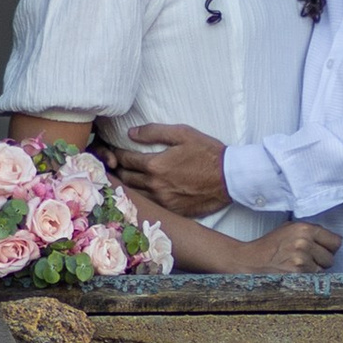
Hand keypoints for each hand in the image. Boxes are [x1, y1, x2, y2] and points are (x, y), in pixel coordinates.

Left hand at [114, 122, 232, 219]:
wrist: (230, 177)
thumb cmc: (208, 152)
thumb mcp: (183, 133)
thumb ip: (154, 131)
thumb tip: (130, 133)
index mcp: (155, 165)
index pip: (124, 159)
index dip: (115, 153)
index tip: (112, 150)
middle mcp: (155, 186)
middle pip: (125, 179)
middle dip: (117, 169)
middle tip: (113, 164)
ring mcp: (163, 201)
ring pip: (134, 195)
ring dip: (127, 185)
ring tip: (123, 177)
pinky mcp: (172, 211)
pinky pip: (149, 205)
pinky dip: (142, 198)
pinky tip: (141, 191)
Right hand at [258, 222, 342, 274]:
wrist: (252, 260)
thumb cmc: (270, 245)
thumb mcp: (289, 228)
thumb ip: (309, 231)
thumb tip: (327, 237)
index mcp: (305, 229)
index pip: (336, 241)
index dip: (331, 247)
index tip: (326, 249)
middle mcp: (305, 242)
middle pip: (331, 257)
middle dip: (323, 259)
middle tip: (310, 258)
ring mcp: (301, 259)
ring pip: (323, 269)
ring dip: (315, 269)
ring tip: (300, 265)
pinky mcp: (297, 273)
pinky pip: (313, 277)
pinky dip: (307, 277)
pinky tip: (295, 271)